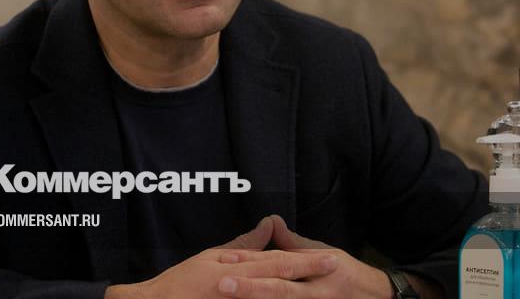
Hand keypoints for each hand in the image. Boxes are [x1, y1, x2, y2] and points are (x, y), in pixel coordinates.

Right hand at [104, 216, 338, 298]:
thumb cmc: (180, 285)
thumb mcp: (210, 259)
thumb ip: (242, 247)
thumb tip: (266, 227)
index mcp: (237, 270)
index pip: (278, 262)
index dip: (307, 260)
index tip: (333, 257)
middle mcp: (240, 288)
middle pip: (283, 281)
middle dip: (312, 275)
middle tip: (339, 269)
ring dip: (300, 296)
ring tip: (329, 295)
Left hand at [215, 215, 393, 298]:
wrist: (375, 297)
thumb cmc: (344, 274)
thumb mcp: (322, 253)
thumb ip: (292, 243)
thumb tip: (270, 222)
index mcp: (315, 268)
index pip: (278, 263)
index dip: (252, 261)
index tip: (226, 258)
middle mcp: (316, 292)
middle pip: (279, 291)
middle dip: (251, 289)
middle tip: (223, 284)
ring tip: (233, 298)